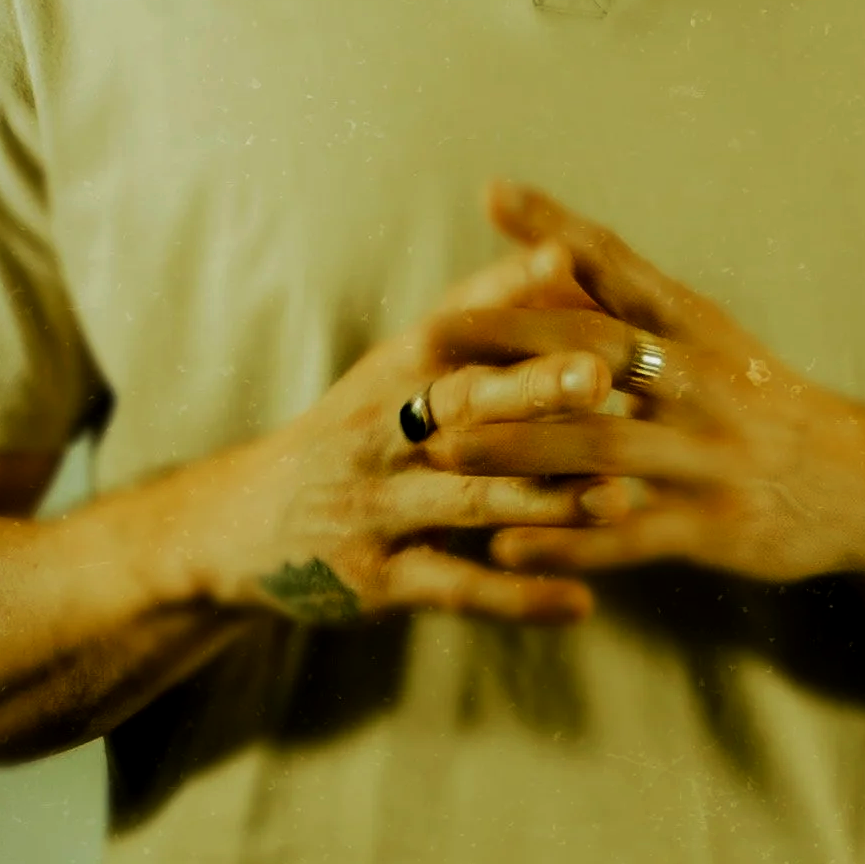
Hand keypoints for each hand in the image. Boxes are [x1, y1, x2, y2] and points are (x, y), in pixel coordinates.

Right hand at [178, 240, 637, 627]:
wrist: (245, 524)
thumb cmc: (353, 431)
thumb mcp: (394, 370)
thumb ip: (474, 322)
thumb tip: (562, 261)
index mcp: (392, 370)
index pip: (454, 319)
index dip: (507, 290)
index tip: (568, 261)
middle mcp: (381, 430)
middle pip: (462, 402)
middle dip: (533, 389)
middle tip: (600, 375)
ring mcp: (378, 505)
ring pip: (470, 498)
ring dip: (547, 500)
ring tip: (620, 498)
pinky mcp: (377, 579)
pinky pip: (454, 589)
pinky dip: (517, 597)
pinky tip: (582, 603)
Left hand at [432, 185, 864, 586]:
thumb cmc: (762, 400)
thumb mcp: (711, 339)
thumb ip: (634, 305)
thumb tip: (550, 253)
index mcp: (695, 326)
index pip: (618, 263)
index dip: (555, 227)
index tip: (494, 192)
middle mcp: (701, 381)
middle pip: (594, 353)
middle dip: (508, 343)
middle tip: (428, 335)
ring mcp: (708, 456)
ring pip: (598, 449)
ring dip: (515, 449)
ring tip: (442, 446)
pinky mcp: (714, 525)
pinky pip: (627, 535)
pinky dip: (565, 538)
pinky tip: (504, 541)